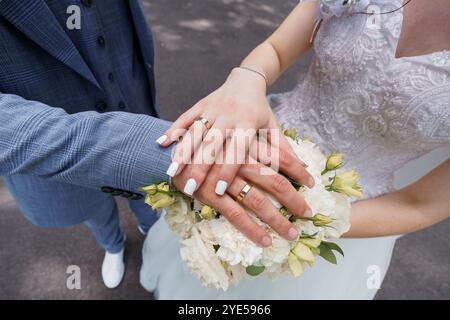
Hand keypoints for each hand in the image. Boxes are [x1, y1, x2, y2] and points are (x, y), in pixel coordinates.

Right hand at [158, 67, 313, 195]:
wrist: (247, 79)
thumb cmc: (261, 110)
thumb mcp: (274, 128)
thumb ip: (284, 151)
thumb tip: (305, 175)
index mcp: (247, 123)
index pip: (237, 150)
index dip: (229, 170)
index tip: (220, 190)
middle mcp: (227, 117)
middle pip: (212, 145)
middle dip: (201, 168)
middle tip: (191, 189)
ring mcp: (210, 110)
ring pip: (195, 133)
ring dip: (183, 154)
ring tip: (171, 174)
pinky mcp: (198, 105)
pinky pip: (184, 118)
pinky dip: (173, 130)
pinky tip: (161, 144)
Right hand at [171, 138, 312, 246]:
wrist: (165, 141)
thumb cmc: (210, 129)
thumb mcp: (240, 126)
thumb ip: (272, 140)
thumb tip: (299, 156)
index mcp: (245, 136)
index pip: (280, 156)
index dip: (298, 170)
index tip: (312, 183)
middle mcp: (236, 155)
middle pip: (272, 180)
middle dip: (292, 199)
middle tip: (308, 214)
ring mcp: (221, 176)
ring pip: (255, 199)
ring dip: (275, 219)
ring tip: (291, 234)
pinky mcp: (207, 192)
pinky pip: (232, 213)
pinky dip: (249, 227)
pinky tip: (263, 240)